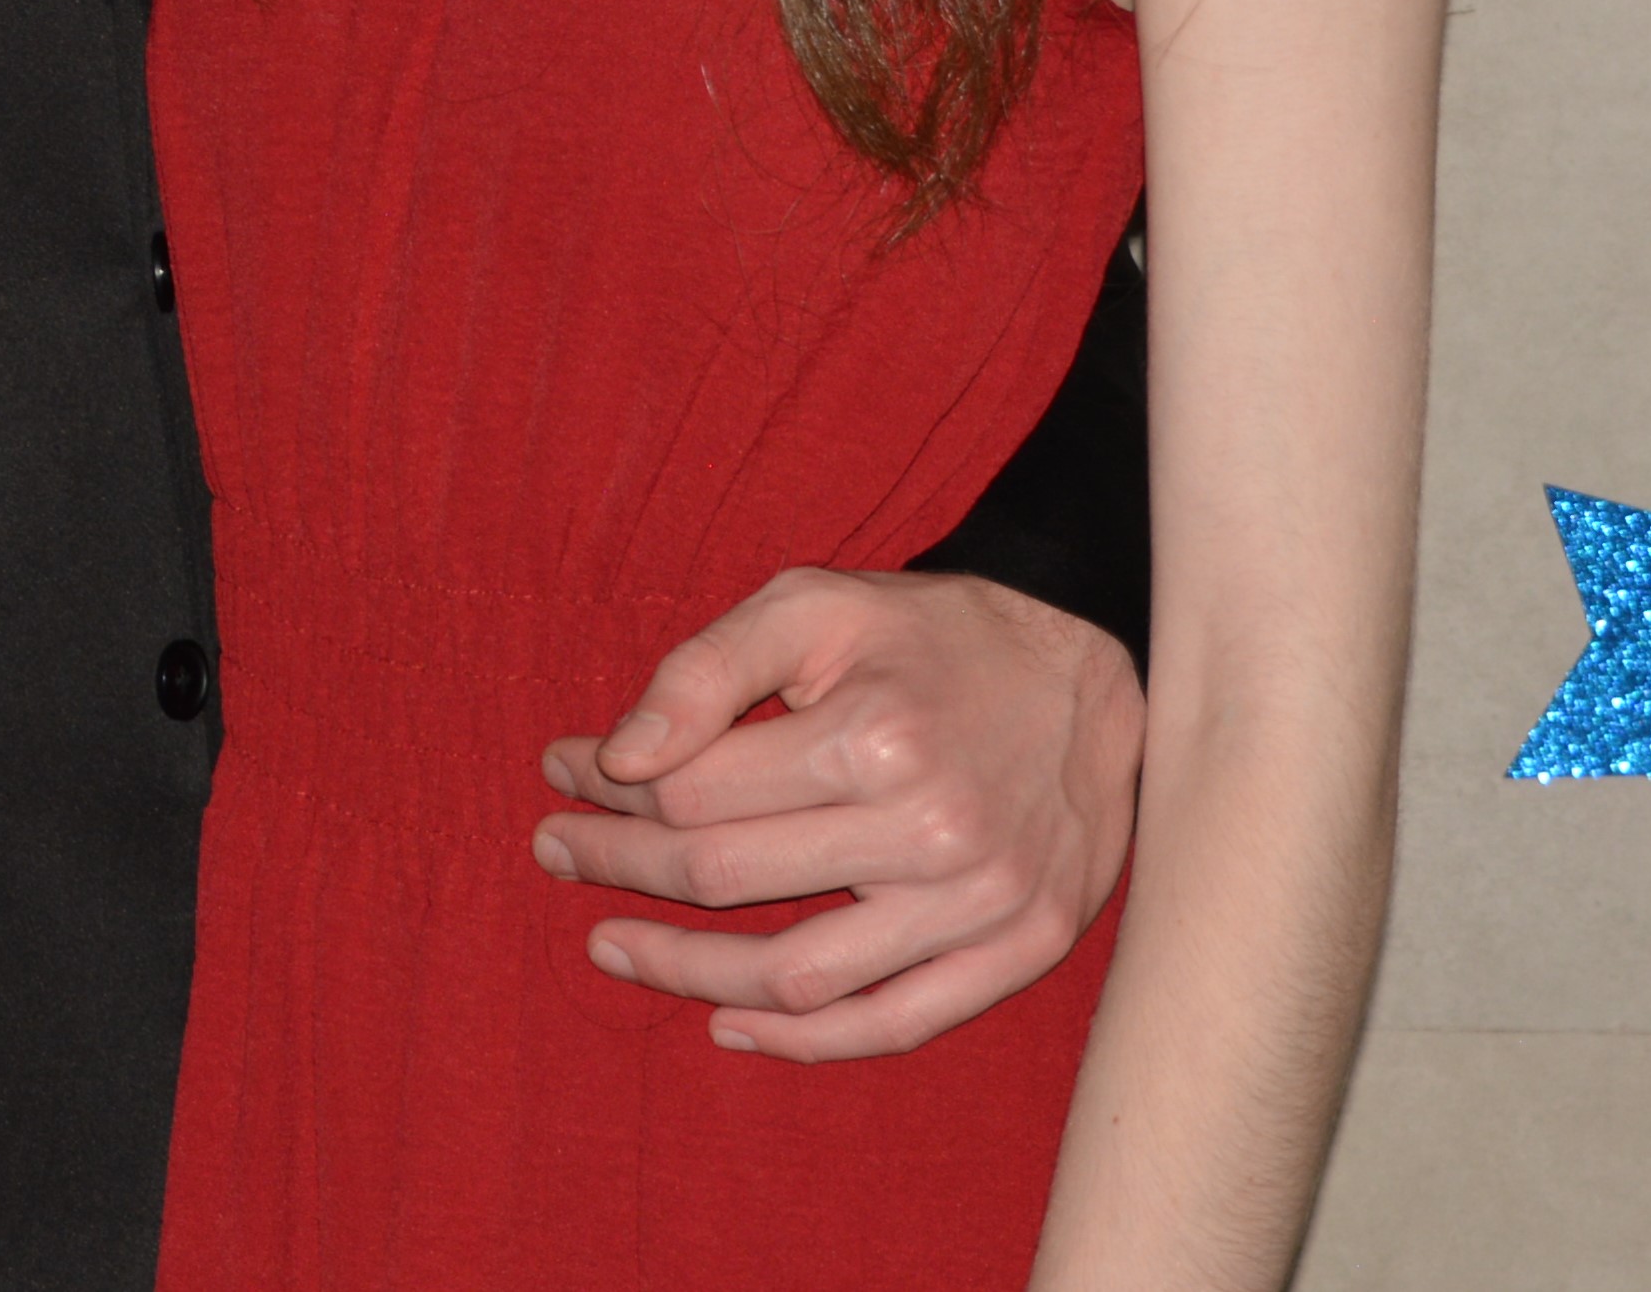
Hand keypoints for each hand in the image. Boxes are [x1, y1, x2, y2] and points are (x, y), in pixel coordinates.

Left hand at [529, 567, 1143, 1061]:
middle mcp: (930, 830)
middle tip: (554, 850)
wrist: (1096, 674)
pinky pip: (891, 1025)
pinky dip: (800, 1043)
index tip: (560, 774)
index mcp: (873, 735)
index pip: (695, 791)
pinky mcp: (1019, 951)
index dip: (608, 790)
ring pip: (795, 976)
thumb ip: (705, 671)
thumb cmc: (931, 636)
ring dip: (684, 972)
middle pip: (725, 879)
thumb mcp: (814, 606)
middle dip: (617, 866)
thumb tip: (616, 758)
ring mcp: (979, 904)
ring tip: (611, 945)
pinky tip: (724, 1025)